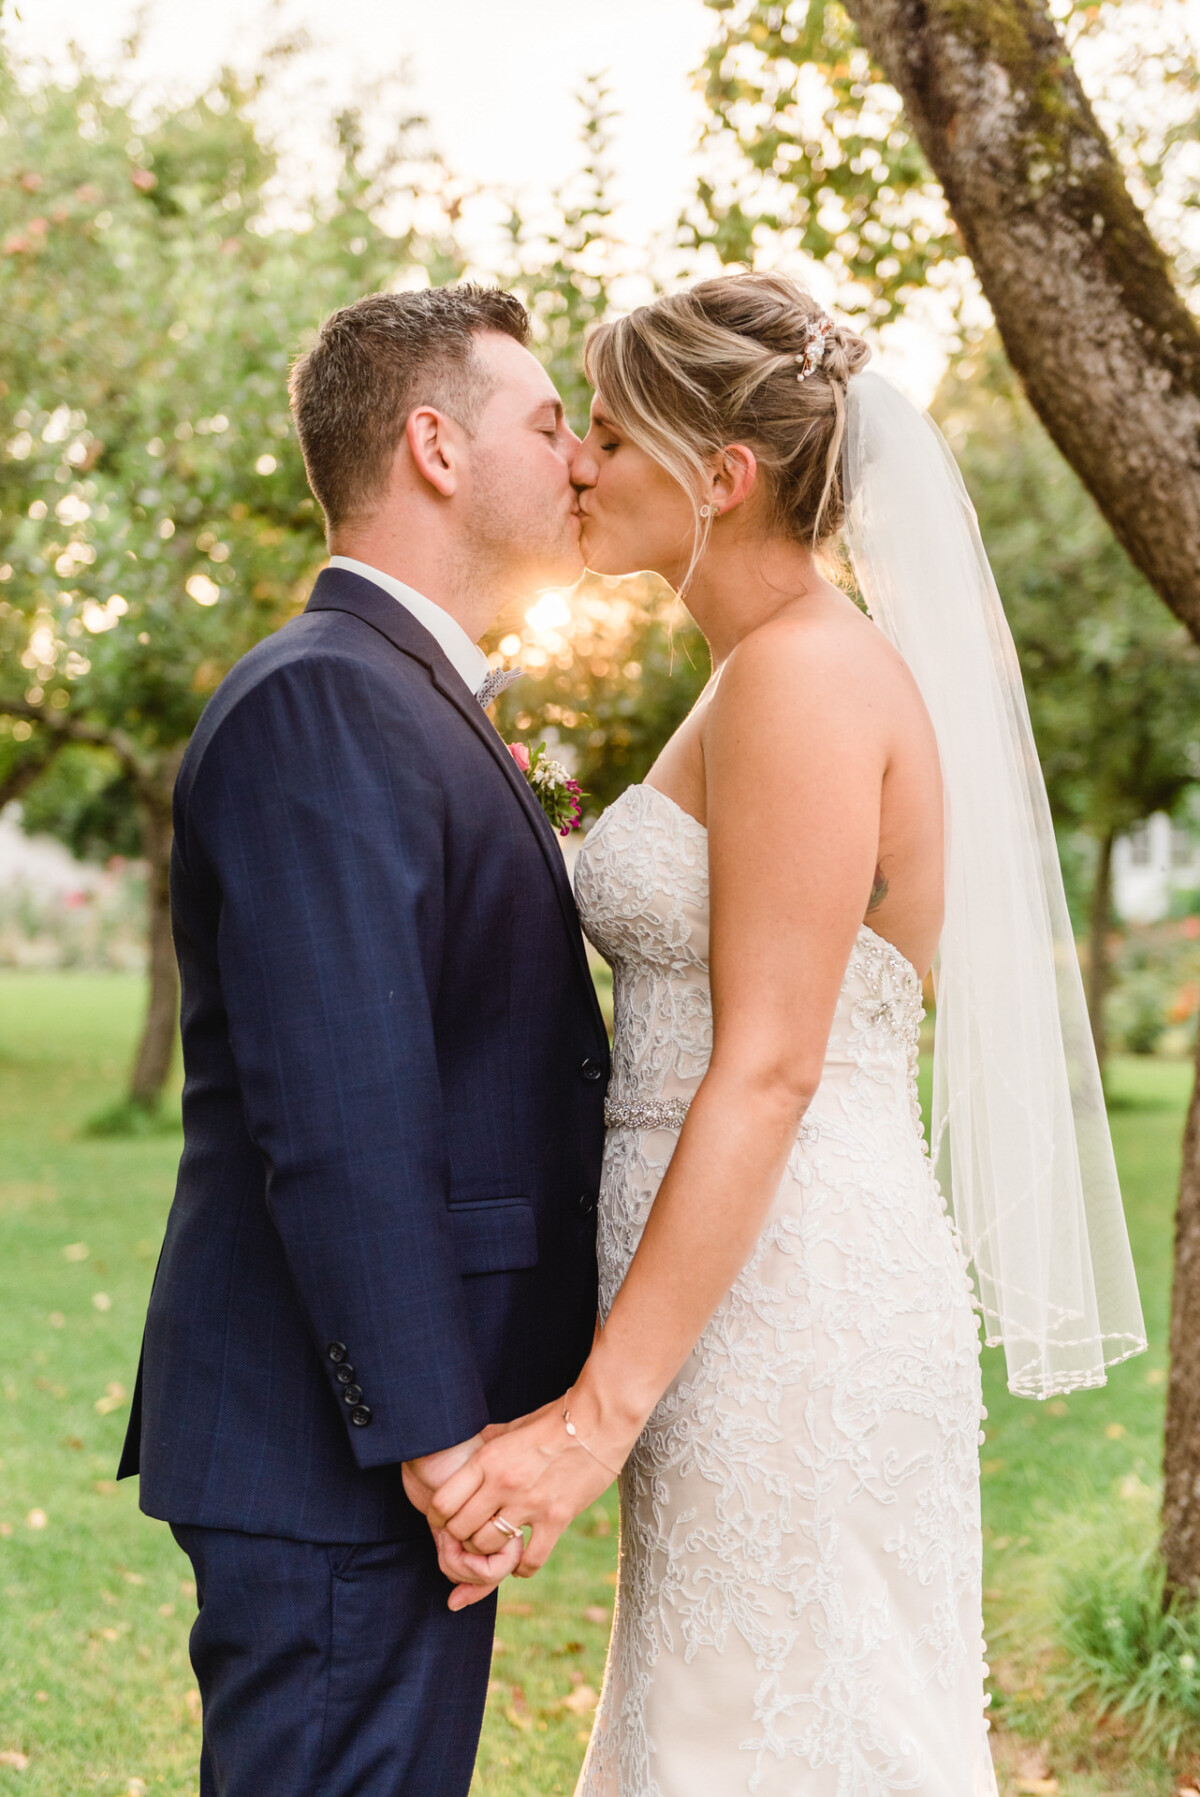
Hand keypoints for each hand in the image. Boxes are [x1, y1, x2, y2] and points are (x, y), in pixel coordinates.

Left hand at [428, 1396, 623, 1578]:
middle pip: (461, 1530)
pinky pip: (530, 1561)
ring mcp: (530, 1503)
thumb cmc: (556, 1419)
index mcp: (489, 1458)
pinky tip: (522, 1561)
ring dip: (489, 1551)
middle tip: (472, 1534)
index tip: (448, 1518)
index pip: (443, 1502)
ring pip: (488, 1547)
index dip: (440, 1516)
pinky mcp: (557, 1518)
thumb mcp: (514, 1425)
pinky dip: (521, 1567)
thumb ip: (490, 1442)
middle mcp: (503, 1483)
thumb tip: (474, 1447)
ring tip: (497, 1544)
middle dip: (461, 1537)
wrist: (600, 1421)